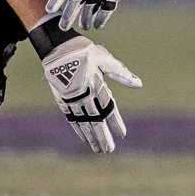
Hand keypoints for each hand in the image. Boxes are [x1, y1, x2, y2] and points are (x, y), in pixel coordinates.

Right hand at [39, 36, 141, 153]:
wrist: (56, 46)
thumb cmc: (84, 50)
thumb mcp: (105, 58)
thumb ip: (121, 72)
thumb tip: (138, 83)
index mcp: (95, 83)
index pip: (108, 106)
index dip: (115, 121)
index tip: (122, 134)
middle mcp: (82, 93)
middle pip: (94, 118)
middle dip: (102, 135)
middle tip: (109, 149)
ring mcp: (70, 97)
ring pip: (82, 120)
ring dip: (90, 135)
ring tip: (98, 149)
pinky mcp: (60, 98)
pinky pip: (70, 116)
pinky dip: (77, 127)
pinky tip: (83, 137)